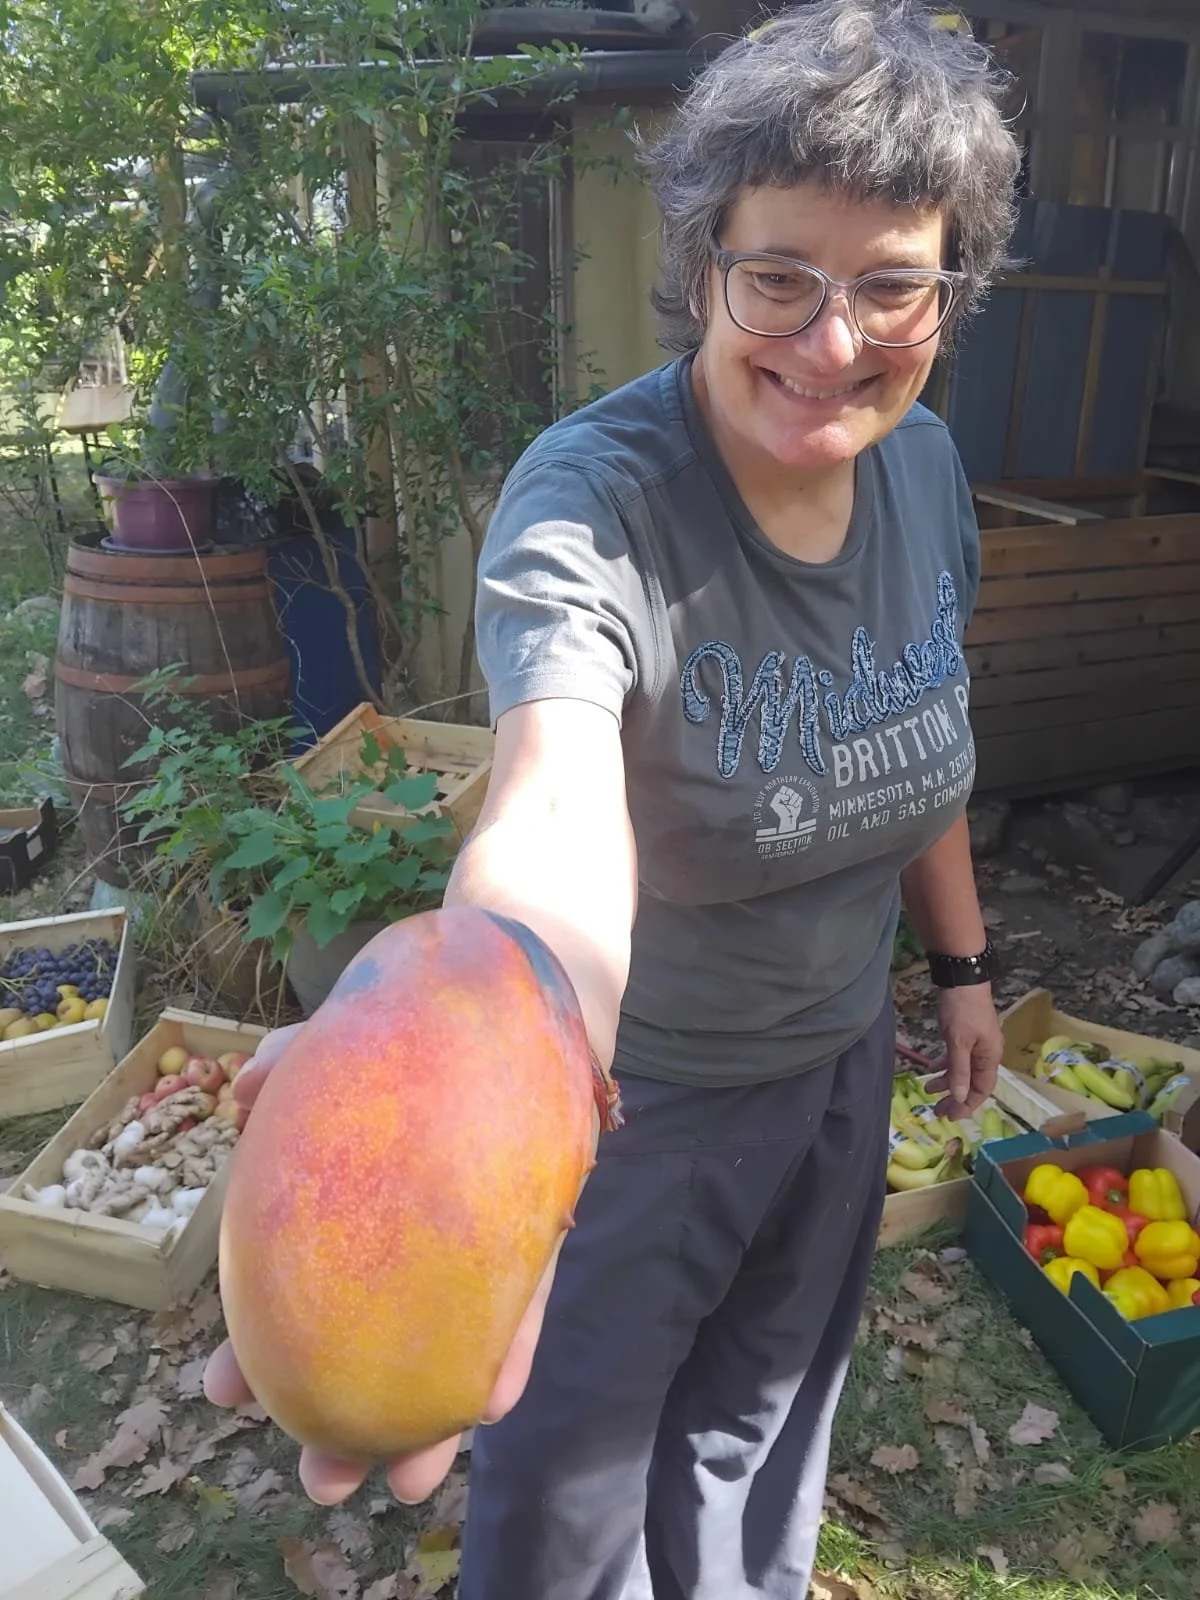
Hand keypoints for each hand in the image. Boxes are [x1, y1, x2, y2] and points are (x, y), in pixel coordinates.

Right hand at [202, 1024, 558, 1506]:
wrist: (519, 1002)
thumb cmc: (414, 1028)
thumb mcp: (347, 1036)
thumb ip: (298, 1057)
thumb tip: (247, 1089)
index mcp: (344, 1215)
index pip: (292, 1297)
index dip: (257, 1353)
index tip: (220, 1392)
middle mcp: (402, 1246)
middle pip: (364, 1347)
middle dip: (338, 1421)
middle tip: (322, 1479)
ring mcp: (470, 1252)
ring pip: (442, 1352)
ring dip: (428, 1422)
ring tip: (407, 1483)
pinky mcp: (534, 1243)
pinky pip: (523, 1311)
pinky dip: (509, 1354)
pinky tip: (491, 1401)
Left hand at [923, 984, 1003, 1118]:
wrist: (962, 979)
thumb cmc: (962, 1011)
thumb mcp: (958, 1043)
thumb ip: (959, 1071)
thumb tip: (960, 1098)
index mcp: (990, 1057)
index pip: (982, 1090)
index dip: (968, 1105)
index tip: (951, 1116)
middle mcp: (987, 1053)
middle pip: (972, 1083)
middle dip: (955, 1097)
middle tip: (937, 1110)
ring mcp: (977, 1043)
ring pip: (963, 1070)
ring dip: (947, 1081)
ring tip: (928, 1090)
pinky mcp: (966, 1034)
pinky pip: (957, 1057)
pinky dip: (945, 1065)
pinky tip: (930, 1070)